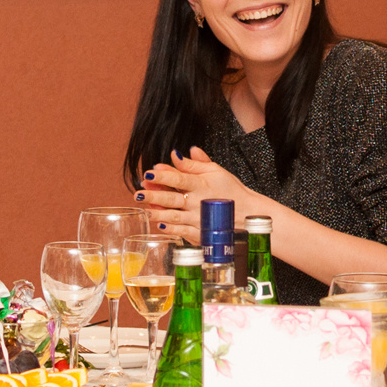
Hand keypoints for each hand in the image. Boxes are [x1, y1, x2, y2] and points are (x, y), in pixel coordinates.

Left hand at [137, 149, 261, 243]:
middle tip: (138, 193)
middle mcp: (198, 201)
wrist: (248, 214)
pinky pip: (183, 231)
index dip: (163, 175)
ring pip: (174, 216)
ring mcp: (198, 218)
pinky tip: (160, 225)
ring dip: (158, 213)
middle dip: (154, 195)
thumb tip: (177, 154)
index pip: (178, 178)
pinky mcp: (200, 232)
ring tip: (144, 210)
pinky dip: (171, 229)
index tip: (149, 172)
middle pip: (172, 198)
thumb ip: (195, 164)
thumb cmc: (231, 191)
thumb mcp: (216, 171)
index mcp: (201, 184)